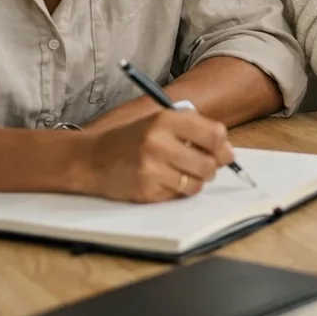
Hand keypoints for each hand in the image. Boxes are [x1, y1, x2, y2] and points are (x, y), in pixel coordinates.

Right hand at [76, 108, 234, 202]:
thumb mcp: (159, 121)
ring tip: (180, 174)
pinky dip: (175, 191)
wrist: (89, 158)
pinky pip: (177, 196)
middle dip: (211, 168)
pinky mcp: (145, 190)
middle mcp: (158, 142)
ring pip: (196, 183)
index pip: (215, 134)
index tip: (223, 153)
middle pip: (209, 163)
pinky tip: (161, 181)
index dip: (223, 147)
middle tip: (203, 167)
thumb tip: (227, 152)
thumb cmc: (130, 139)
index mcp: (166, 119)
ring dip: (194, 182)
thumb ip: (193, 130)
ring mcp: (151, 168)